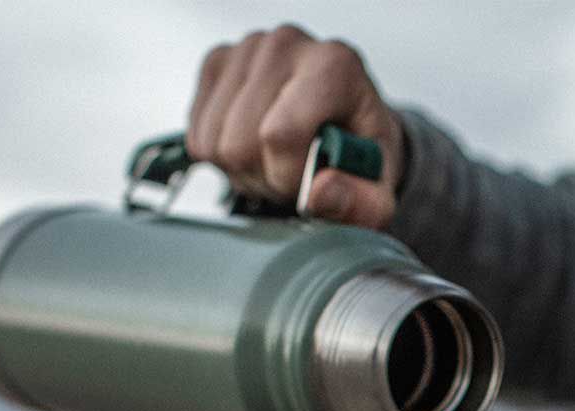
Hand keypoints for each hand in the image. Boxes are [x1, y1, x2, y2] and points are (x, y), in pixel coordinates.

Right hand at [186, 24, 403, 228]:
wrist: (346, 126)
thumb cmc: (361, 157)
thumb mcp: (377, 194)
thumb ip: (359, 203)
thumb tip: (320, 193)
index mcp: (335, 67)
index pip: (280, 134)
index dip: (287, 176)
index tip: (310, 182)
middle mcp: (288, 45)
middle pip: (240, 142)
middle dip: (264, 178)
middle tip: (292, 176)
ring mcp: (248, 49)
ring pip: (214, 143)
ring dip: (242, 171)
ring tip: (274, 163)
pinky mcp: (218, 62)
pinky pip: (197, 136)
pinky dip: (222, 159)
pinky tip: (252, 150)